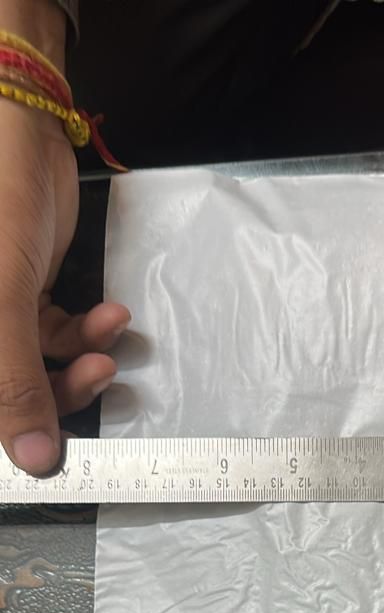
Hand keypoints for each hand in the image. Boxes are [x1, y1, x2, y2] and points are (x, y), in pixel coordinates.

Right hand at [0, 0, 128, 474]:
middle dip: (58, 396)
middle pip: (10, 396)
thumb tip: (34, 459)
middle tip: (98, 382)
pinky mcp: (21, 293)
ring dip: (82, 366)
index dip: (13, 437)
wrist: (17, 122)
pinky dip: (88, 334)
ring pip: (38, 369)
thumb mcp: (2, 301)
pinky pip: (55, 335)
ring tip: (110, 347)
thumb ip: (17, 381)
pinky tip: (112, 316)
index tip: (55, 456)